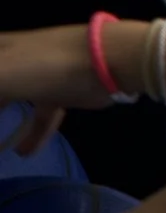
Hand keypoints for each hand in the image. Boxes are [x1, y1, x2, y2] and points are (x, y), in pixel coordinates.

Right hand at [0, 25, 123, 154]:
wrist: (108, 62)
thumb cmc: (45, 65)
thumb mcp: (0, 75)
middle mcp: (13, 59)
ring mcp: (37, 76)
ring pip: (8, 100)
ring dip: (1, 119)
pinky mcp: (60, 92)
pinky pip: (39, 116)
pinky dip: (32, 134)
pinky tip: (24, 152)